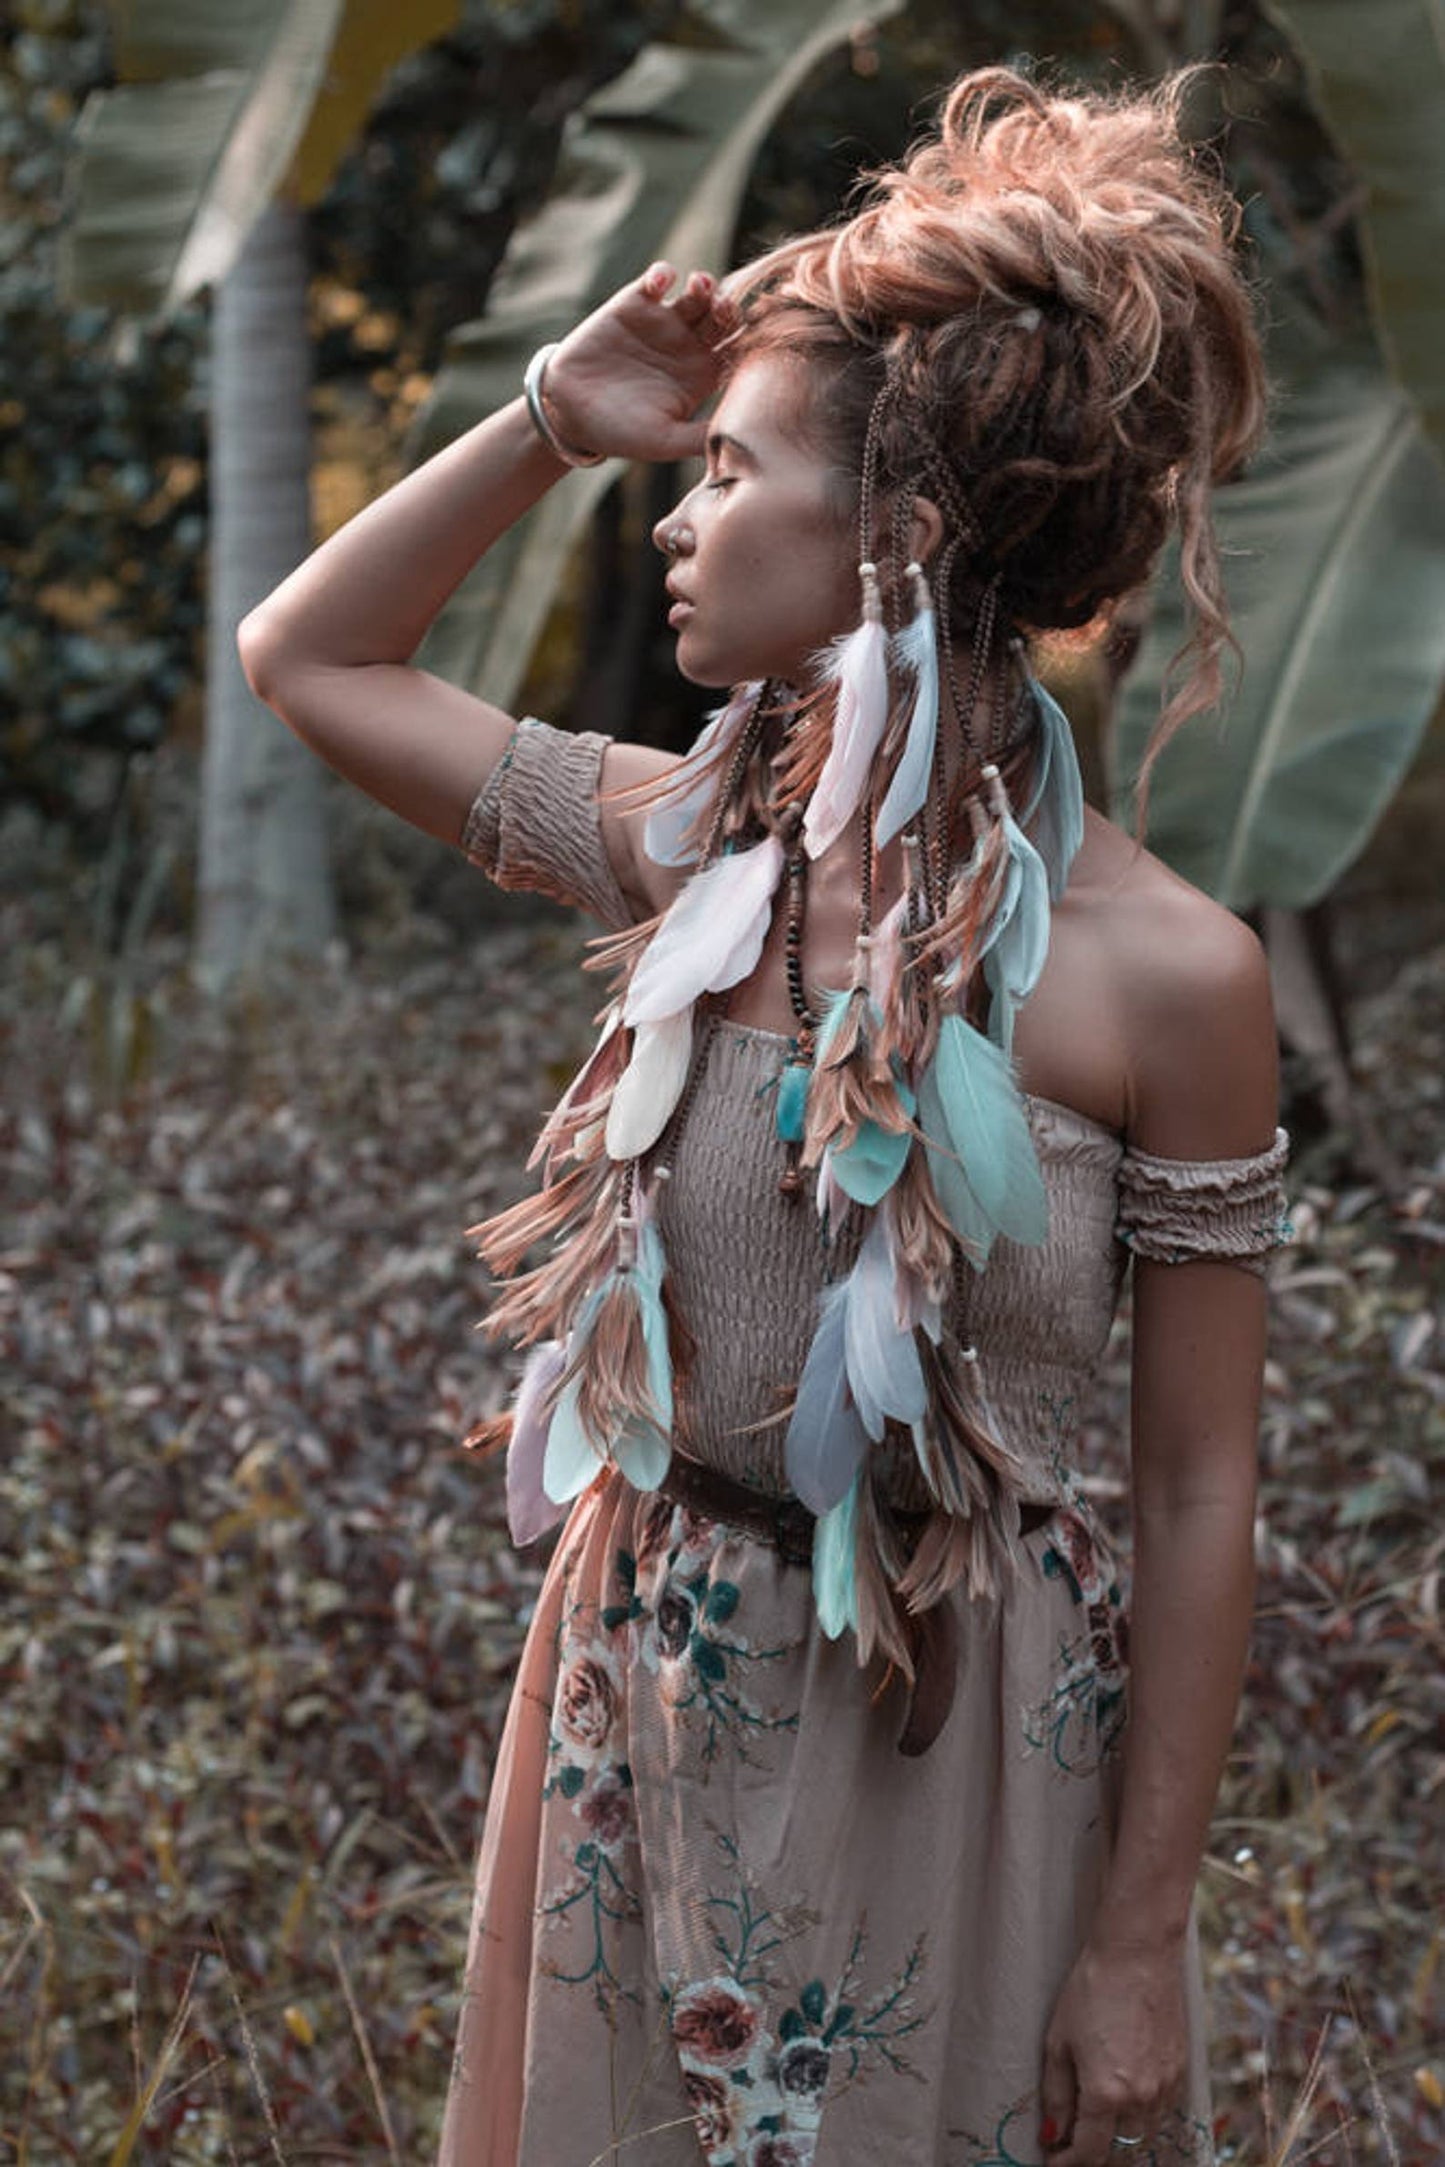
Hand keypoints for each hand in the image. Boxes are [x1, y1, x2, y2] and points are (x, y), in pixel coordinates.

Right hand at [538, 263, 735, 464]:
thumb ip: (698, 437)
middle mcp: (689, 345)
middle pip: (724, 317)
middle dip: (729, 308)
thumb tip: (737, 440)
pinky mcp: (636, 303)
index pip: (738, 352)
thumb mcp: (663, 441)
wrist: (569, 411)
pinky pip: (659, 279)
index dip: (750, 342)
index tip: (753, 339)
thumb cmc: (619, 433)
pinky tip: (660, 283)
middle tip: (723, 309)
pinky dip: (664, 274)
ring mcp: (664, 322)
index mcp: (703, 376)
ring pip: (698, 293)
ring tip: (699, 287)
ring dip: (705, 285)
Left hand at [1039, 1935, 1188, 2164]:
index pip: (1090, 2153)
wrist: (1138, 1954)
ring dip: (1119, 2136)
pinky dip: (1141, 2115)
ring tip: (1096, 2117)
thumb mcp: (1059, 2042)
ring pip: (1143, 2135)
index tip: (1055, 2160)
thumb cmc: (1091, 1990)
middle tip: (1072, 2140)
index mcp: (1107, 2093)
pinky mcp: (1181, 2072)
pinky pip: (1161, 2111)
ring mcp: (1166, 2087)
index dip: (1069, 2163)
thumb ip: (1057, 2096)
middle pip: (1120, 2151)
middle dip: (1094, 2153)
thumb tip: (1053, 2135)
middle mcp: (1142, 2098)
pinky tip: (1125, 2094)